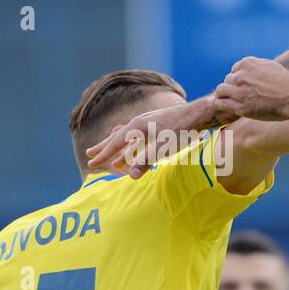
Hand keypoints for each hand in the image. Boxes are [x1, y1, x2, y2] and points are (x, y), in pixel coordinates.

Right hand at [85, 98, 222, 177]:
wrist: (199, 114)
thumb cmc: (182, 130)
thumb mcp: (164, 147)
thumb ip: (146, 160)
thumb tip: (131, 176)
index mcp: (137, 127)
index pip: (115, 143)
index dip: (103, 154)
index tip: (91, 163)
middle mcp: (139, 123)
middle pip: (116, 137)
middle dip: (104, 147)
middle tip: (89, 154)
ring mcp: (148, 124)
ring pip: (126, 138)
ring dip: (116, 147)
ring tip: (108, 156)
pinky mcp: (156, 127)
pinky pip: (137, 139)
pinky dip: (130, 147)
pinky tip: (131, 152)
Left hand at [213, 57, 288, 121]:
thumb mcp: (273, 68)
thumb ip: (261, 69)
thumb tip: (259, 70)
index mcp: (249, 63)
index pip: (235, 69)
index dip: (237, 78)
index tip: (241, 84)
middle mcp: (241, 75)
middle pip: (228, 79)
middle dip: (231, 87)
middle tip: (237, 95)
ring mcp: (238, 90)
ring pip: (221, 90)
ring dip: (222, 95)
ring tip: (223, 100)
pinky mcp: (238, 105)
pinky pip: (220, 102)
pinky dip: (214, 103)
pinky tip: (212, 103)